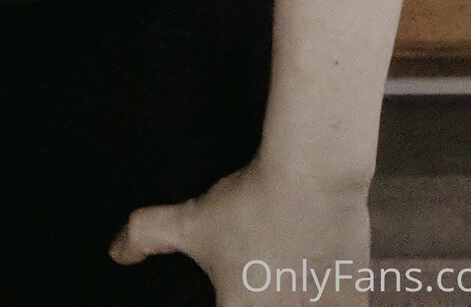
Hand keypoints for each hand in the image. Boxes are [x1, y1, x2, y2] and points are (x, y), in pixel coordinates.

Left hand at [108, 154, 371, 305]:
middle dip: (259, 298)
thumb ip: (146, 236)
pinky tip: (310, 283)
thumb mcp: (191, 221)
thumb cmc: (251, 201)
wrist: (315, 175)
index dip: (227, 302)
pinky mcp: (355, 303)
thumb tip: (116, 251)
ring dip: (291, 300)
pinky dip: (322, 298)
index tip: (229, 290)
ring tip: (280, 278)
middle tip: (254, 281)